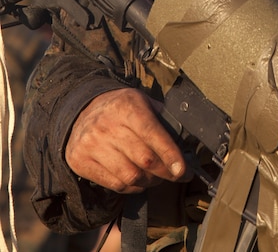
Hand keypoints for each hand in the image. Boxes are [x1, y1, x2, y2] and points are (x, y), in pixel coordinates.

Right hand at [65, 88, 188, 193]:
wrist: (82, 111)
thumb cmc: (121, 108)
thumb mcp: (142, 101)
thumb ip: (162, 118)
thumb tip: (185, 141)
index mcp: (127, 107)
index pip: (153, 134)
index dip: (171, 155)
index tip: (184, 170)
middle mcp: (107, 125)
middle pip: (145, 160)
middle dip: (165, 172)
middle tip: (175, 174)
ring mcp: (92, 145)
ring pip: (131, 176)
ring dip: (149, 182)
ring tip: (155, 177)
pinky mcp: (81, 162)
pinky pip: (115, 185)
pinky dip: (132, 188)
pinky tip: (138, 180)